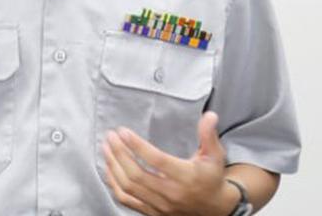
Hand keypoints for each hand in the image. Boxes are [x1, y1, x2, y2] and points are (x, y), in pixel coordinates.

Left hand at [102, 112, 238, 215]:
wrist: (214, 209)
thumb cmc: (211, 178)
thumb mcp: (215, 156)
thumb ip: (209, 135)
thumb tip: (210, 116)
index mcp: (186, 177)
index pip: (157, 161)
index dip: (138, 146)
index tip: (124, 132)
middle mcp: (171, 193)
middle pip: (137, 174)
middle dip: (120, 153)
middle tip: (111, 136)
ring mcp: (159, 204)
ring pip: (129, 187)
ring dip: (114, 166)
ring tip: (106, 147)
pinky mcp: (151, 211)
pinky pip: (126, 199)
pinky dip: (114, 183)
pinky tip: (109, 168)